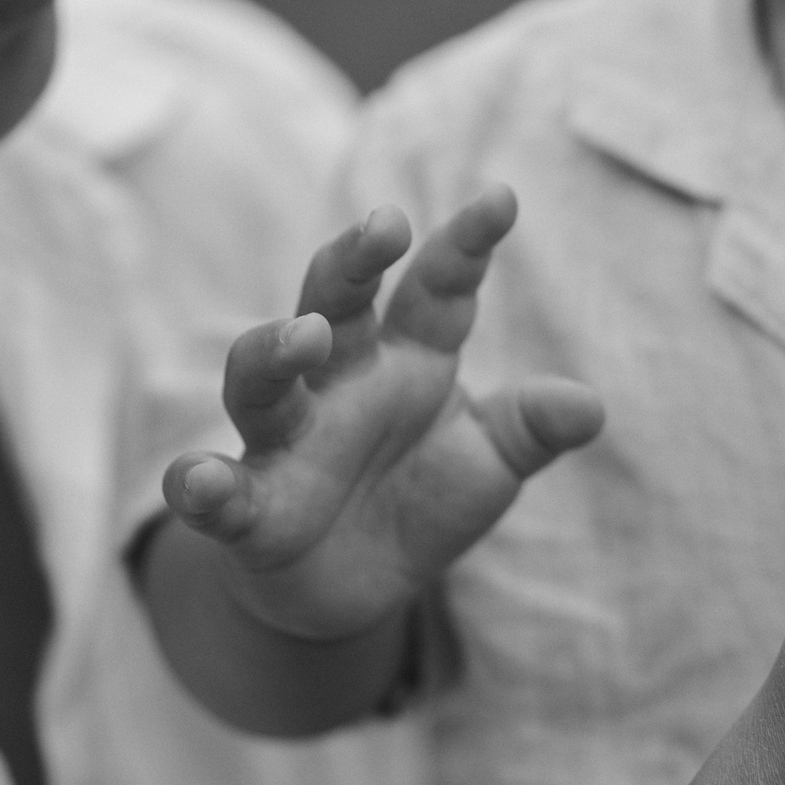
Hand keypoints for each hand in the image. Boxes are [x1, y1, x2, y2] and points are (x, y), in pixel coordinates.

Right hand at [164, 189, 603, 644]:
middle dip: (354, 260)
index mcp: (410, 358)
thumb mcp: (492, 464)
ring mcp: (286, 441)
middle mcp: (341, 382)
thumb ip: (532, 429)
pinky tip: (197, 479)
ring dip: (275, 350)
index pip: (438, 289)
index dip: (467, 245)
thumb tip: (588, 406)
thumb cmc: (423, 499)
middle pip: (335, 302)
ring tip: (306, 335)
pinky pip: (215, 491)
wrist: (351, 586)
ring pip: (262, 380)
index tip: (502, 198)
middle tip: (384, 225)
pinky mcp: (248, 511)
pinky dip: (199, 484)